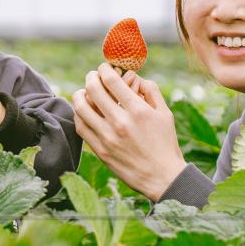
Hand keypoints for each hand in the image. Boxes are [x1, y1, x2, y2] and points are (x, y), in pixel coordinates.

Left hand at [72, 65, 186, 199]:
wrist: (162, 177)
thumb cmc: (165, 143)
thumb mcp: (165, 114)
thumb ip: (151, 91)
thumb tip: (134, 77)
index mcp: (138, 111)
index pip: (111, 80)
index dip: (104, 69)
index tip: (104, 68)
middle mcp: (120, 122)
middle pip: (93, 90)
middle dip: (91, 78)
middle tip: (92, 76)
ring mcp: (108, 138)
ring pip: (81, 108)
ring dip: (79, 95)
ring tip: (83, 92)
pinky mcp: (100, 151)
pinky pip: (81, 127)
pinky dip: (79, 115)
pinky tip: (84, 112)